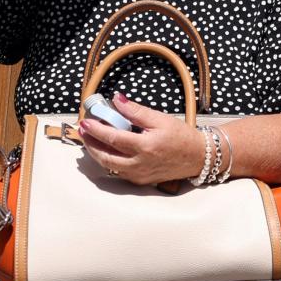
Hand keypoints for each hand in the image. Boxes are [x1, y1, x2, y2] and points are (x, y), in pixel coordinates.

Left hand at [78, 93, 204, 184]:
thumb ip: (136, 111)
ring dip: (97, 153)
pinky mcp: (140, 181)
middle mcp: (140, 164)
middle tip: (82, 131)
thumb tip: (117, 99)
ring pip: (109, 166)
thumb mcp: (160, 119)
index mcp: (145, 147)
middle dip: (90, 144)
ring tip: (90, 140)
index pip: (113, 138)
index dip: (97, 129)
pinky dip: (108, 161)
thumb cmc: (181, 136)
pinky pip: (118, 171)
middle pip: (105, 156)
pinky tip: (106, 150)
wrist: (198, 157)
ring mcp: (139, 175)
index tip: (86, 121)